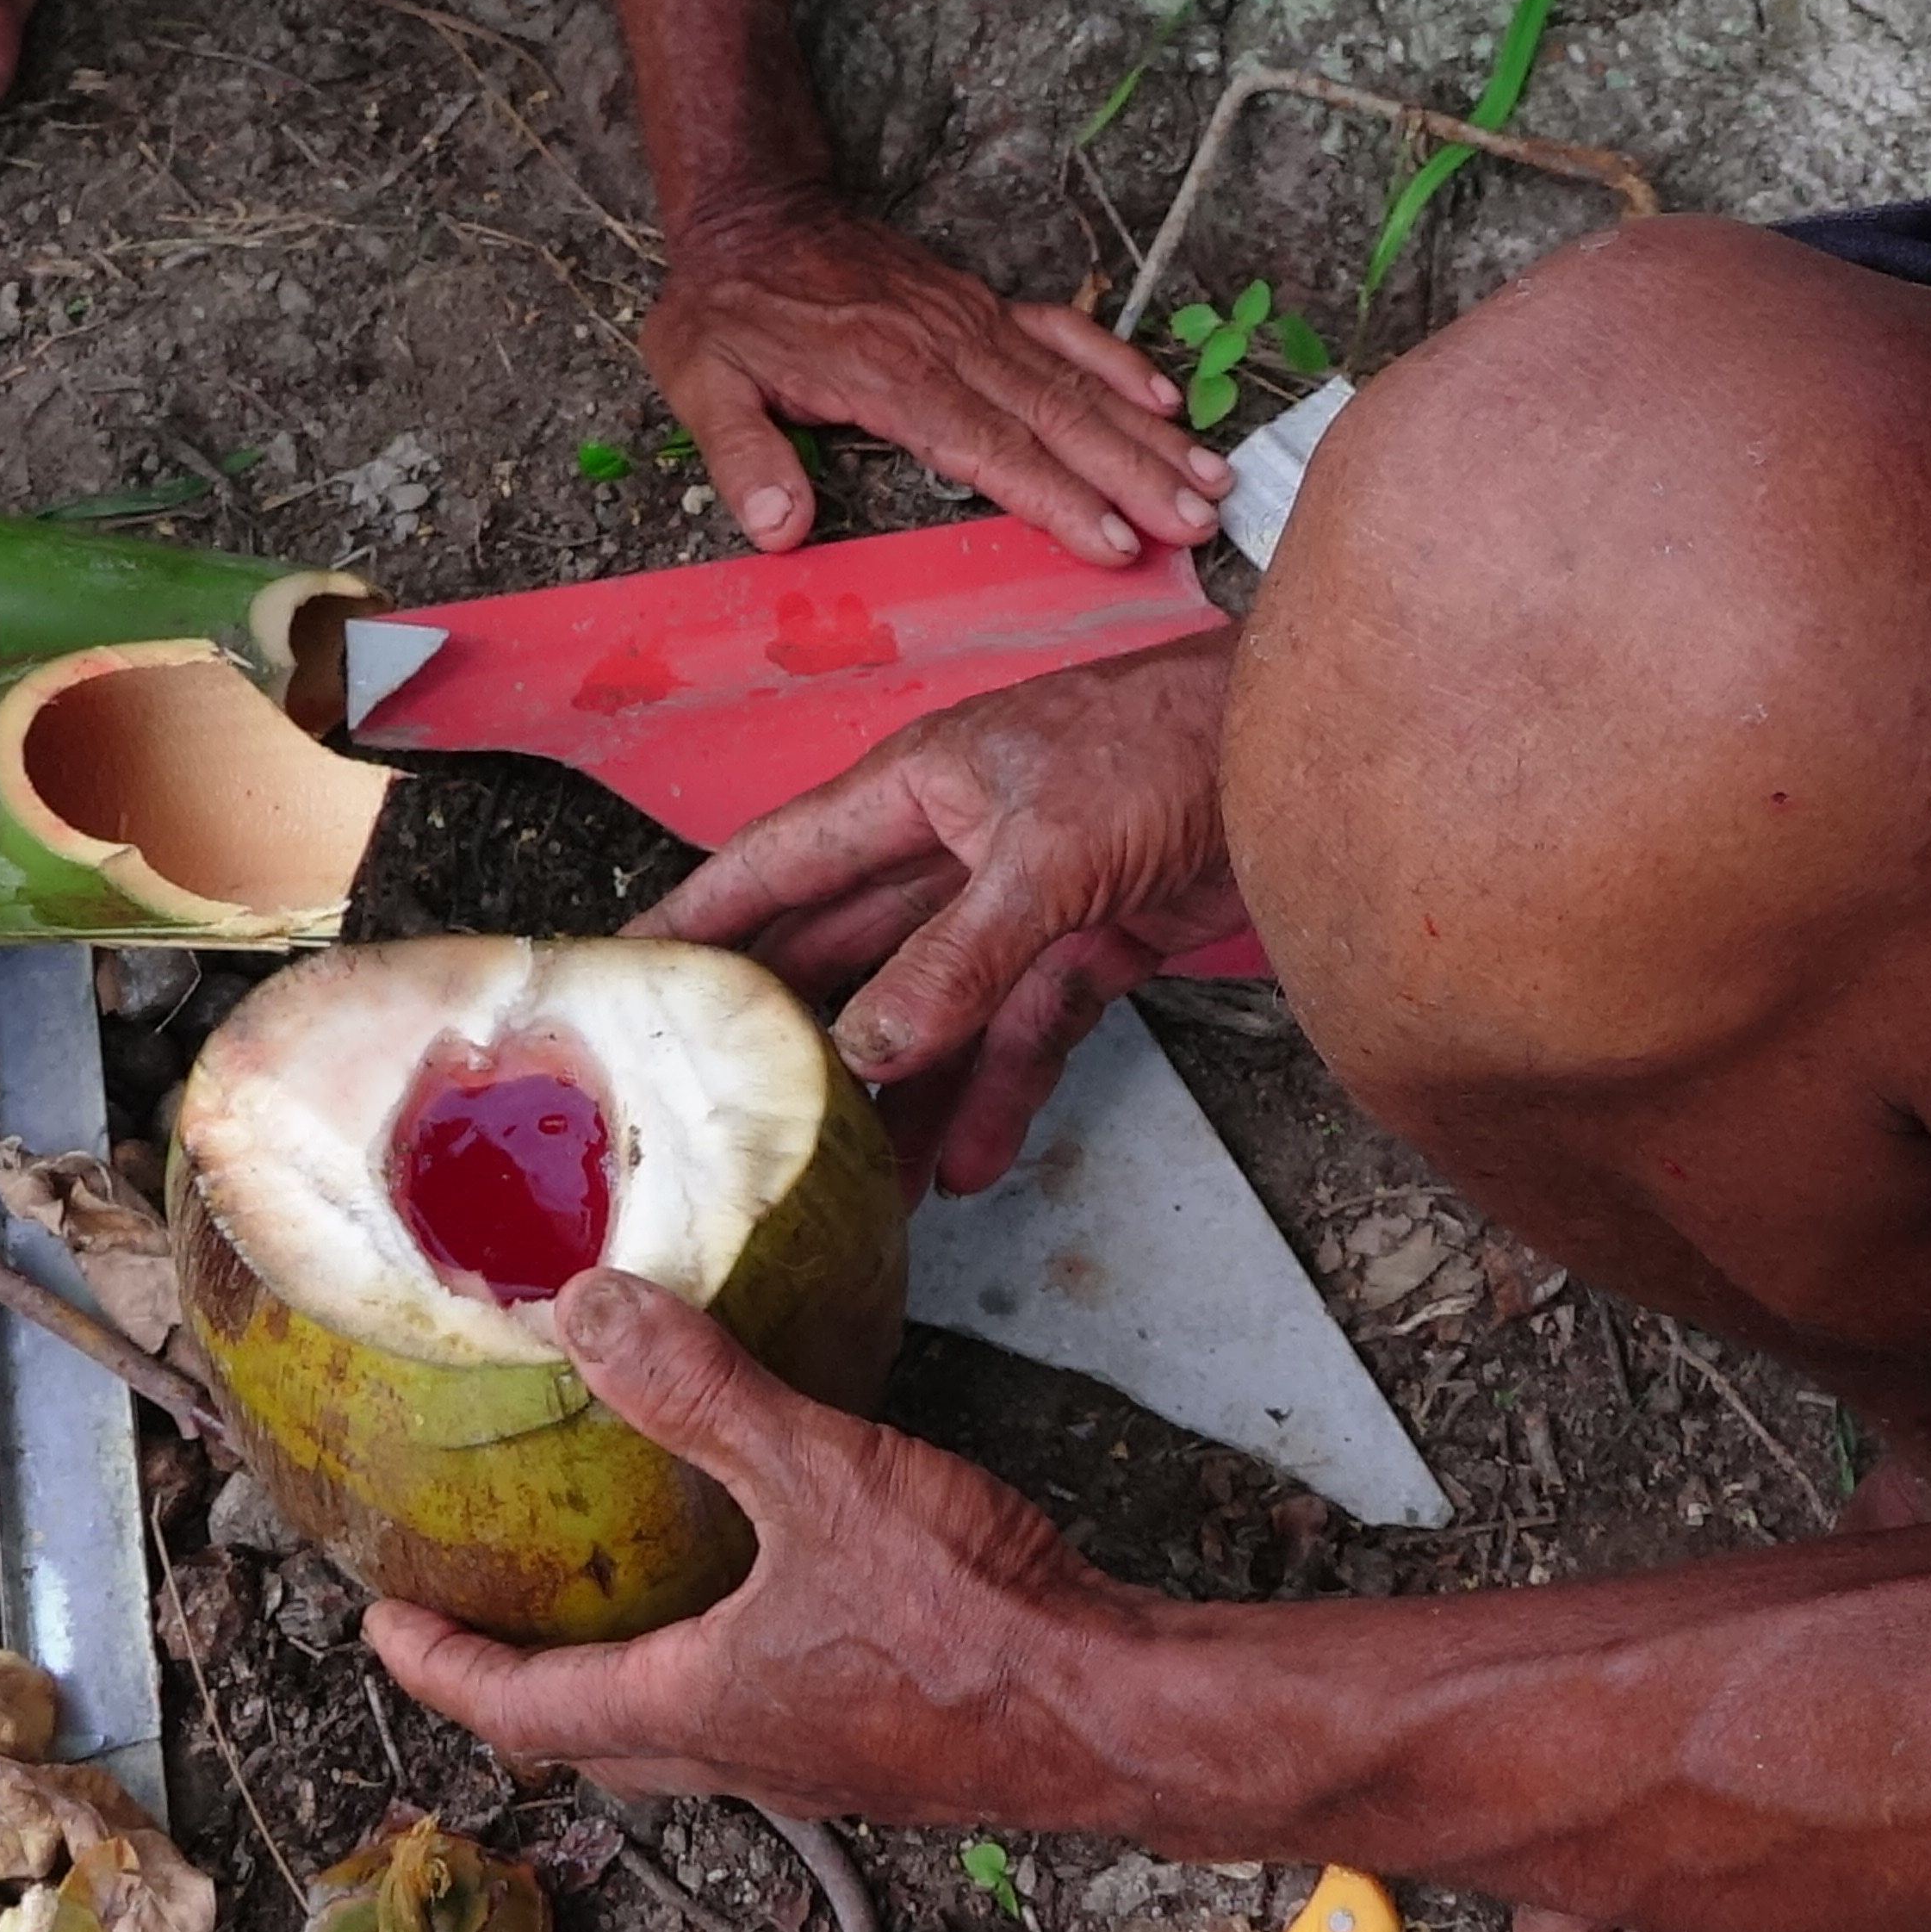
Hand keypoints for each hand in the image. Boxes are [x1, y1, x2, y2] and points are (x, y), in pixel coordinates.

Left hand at [370, 1270, 1149, 1824]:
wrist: (1115, 1710)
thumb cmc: (971, 1621)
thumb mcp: (821, 1476)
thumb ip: (703, 1394)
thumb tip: (589, 1311)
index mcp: (698, 1707)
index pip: (521, 1709)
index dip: (439, 1665)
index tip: (382, 1624)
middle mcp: (745, 1754)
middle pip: (591, 1744)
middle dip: (518, 1690)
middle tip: (477, 1627)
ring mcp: (820, 1761)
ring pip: (681, 1741)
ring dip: (625, 1686)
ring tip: (609, 1606)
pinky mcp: (888, 1747)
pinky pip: (766, 1719)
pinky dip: (722, 1672)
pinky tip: (763, 1602)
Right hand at [635, 632, 1248, 1191]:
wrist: (1307, 760)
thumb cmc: (1166, 745)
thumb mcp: (1045, 852)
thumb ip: (956, 956)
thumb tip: (867, 1046)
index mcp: (914, 789)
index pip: (779, 861)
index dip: (702, 914)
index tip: (624, 969)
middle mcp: (952, 846)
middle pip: (848, 951)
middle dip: (796, 1033)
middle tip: (729, 1116)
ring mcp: (1021, 902)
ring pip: (934, 1011)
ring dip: (900, 1093)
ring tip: (857, 1186)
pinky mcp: (1089, 946)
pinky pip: (1024, 1032)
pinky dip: (1001, 1093)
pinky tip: (972, 1162)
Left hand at [646, 189, 1226, 565]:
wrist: (751, 214)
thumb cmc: (727, 310)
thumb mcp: (702, 382)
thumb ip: (743, 457)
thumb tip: (778, 530)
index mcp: (891, 377)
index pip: (990, 448)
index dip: (1056, 498)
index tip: (1114, 541)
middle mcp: (949, 346)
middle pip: (1058, 418)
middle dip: (1135, 475)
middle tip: (1199, 524)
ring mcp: (973, 321)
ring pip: (1076, 380)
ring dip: (1147, 432)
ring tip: (1212, 478)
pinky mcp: (980, 304)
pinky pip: (1063, 330)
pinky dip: (1118, 361)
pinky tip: (1167, 397)